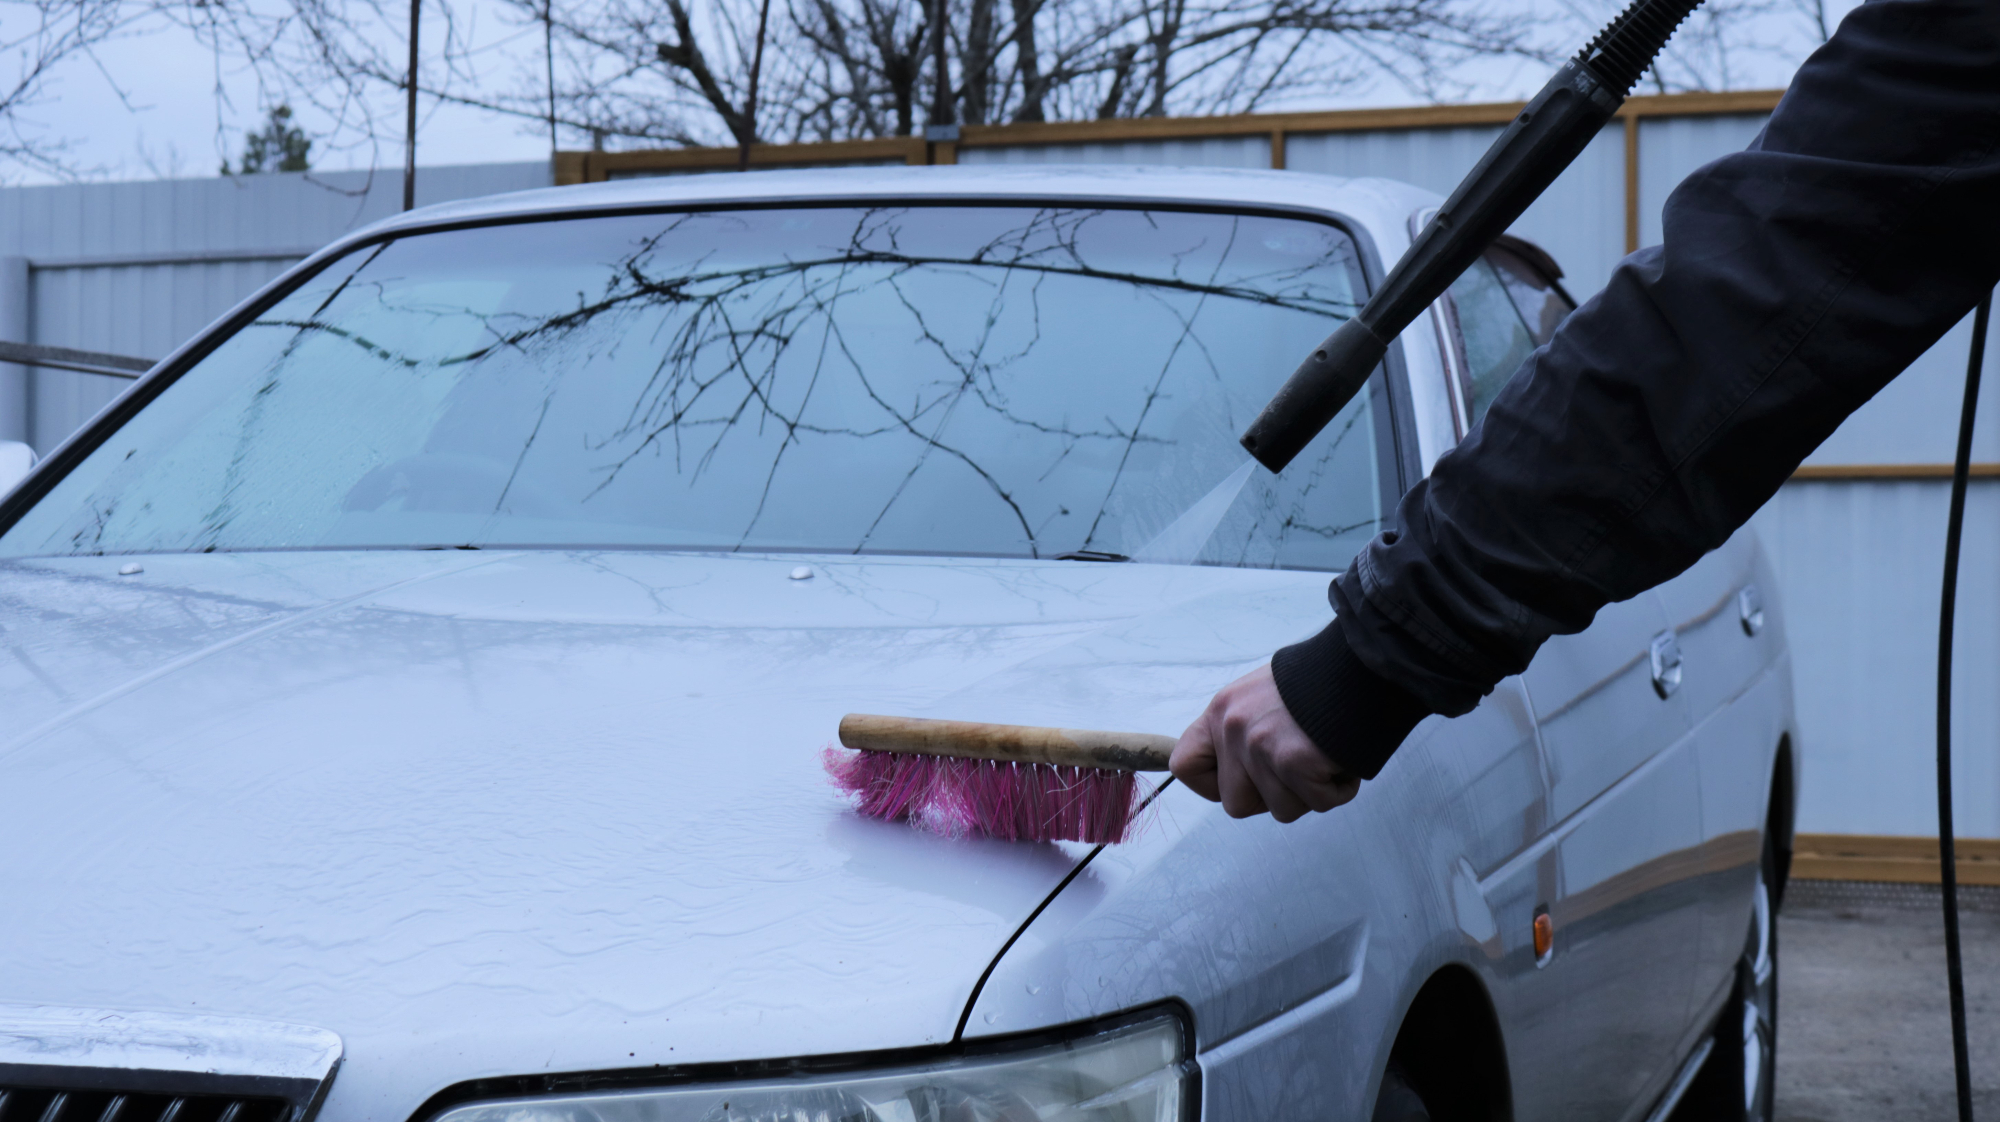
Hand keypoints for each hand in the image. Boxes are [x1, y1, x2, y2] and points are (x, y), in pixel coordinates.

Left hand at [1170, 663, 1360, 821]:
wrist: (1364, 661)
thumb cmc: (1321, 682)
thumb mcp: (1262, 696)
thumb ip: (1244, 731)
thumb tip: (1240, 772)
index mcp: (1221, 710)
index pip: (1185, 766)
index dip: (1214, 786)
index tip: (1244, 782)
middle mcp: (1232, 728)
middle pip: (1235, 803)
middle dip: (1272, 796)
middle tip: (1300, 768)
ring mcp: (1260, 746)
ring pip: (1281, 809)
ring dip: (1310, 792)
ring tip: (1325, 754)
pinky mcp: (1294, 762)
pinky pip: (1317, 803)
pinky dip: (1338, 789)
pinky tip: (1343, 758)